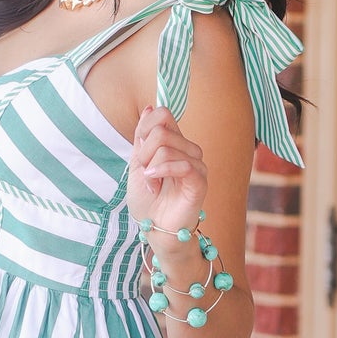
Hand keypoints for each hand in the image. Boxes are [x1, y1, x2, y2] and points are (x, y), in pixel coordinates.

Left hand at [127, 104, 206, 235]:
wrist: (154, 230)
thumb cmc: (147, 201)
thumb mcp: (137, 164)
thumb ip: (143, 137)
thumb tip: (149, 107)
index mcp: (174, 143)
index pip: (163, 114)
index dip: (144, 128)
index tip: (139, 153)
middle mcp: (188, 150)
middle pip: (161, 129)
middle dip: (144, 152)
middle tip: (145, 174)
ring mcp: (196, 165)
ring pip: (167, 146)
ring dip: (151, 166)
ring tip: (152, 185)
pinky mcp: (199, 181)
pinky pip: (183, 164)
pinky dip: (162, 171)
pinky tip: (154, 183)